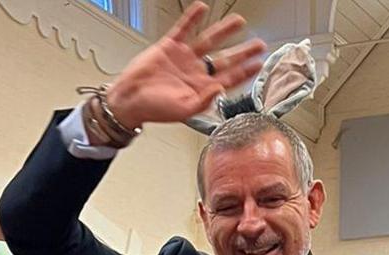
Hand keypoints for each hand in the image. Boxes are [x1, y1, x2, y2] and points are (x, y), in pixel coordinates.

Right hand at [105, 2, 266, 129]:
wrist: (129, 99)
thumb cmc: (154, 109)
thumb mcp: (183, 111)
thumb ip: (204, 101)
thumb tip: (221, 89)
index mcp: (201, 88)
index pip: (230, 78)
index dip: (245, 71)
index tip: (259, 64)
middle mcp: (195, 71)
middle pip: (225, 59)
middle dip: (242, 52)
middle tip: (258, 45)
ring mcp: (183, 58)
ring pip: (208, 40)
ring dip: (224, 31)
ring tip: (239, 21)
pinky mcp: (169, 46)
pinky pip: (183, 29)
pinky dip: (192, 18)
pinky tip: (201, 9)